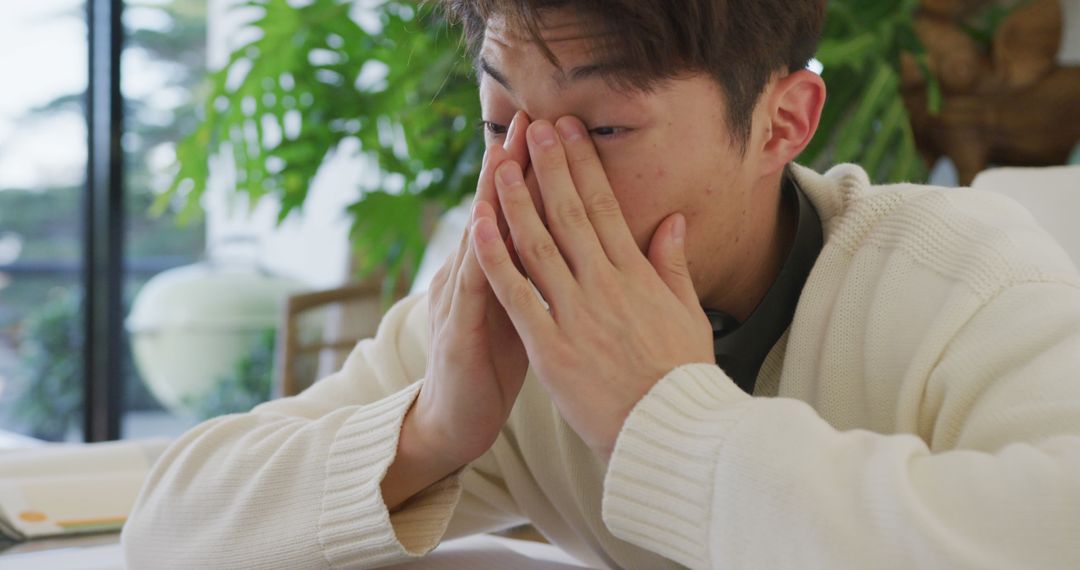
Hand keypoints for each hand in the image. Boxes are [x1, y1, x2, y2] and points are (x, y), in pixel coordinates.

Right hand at [412, 112, 532, 468]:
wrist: (454, 420)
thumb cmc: (492, 365)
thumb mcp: (522, 311)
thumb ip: (538, 273)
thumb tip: (570, 238)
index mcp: (493, 272)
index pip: (516, 214)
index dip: (534, 173)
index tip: (556, 131)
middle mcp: (470, 276)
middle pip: (495, 213)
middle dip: (512, 166)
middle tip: (529, 119)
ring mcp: (458, 300)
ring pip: (478, 239)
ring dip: (490, 197)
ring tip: (503, 154)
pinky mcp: (456, 331)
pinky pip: (468, 288)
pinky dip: (476, 254)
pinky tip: (479, 225)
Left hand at [471, 117, 714, 461]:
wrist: (670, 430)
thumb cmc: (681, 376)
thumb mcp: (688, 314)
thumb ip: (674, 265)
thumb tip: (672, 221)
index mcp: (637, 274)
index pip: (605, 207)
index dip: (584, 165)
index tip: (570, 131)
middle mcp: (605, 284)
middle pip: (570, 213)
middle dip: (550, 165)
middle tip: (534, 125)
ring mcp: (576, 313)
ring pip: (538, 244)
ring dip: (516, 199)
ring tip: (500, 162)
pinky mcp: (550, 347)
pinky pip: (516, 294)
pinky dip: (495, 258)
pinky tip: (477, 225)